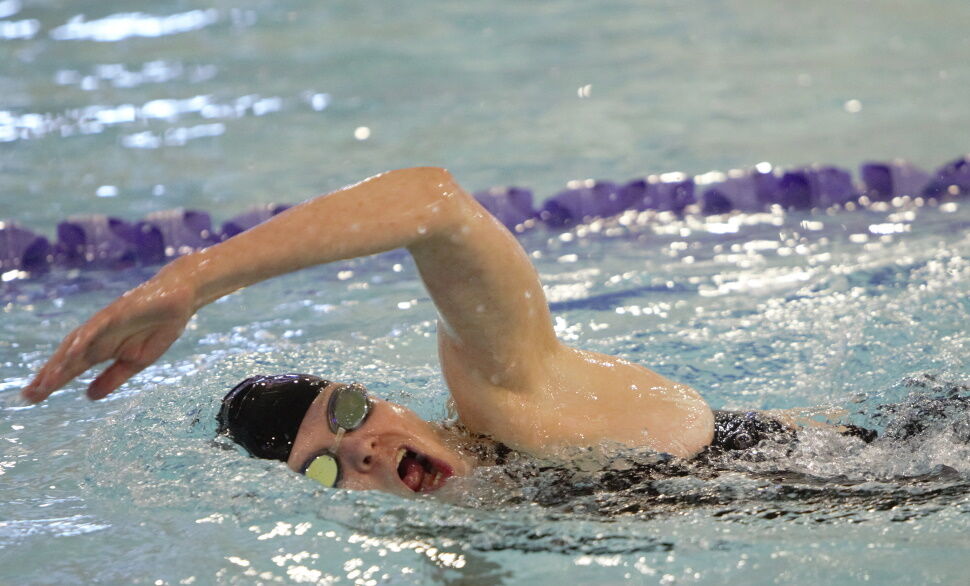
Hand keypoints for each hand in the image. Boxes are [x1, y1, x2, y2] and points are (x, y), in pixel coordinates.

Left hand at [22, 266, 197, 402]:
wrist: (179, 300)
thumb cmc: (158, 327)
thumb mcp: (136, 362)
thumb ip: (113, 377)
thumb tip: (89, 396)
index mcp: (102, 349)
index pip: (71, 368)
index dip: (52, 382)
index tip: (33, 398)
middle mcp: (97, 337)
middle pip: (67, 358)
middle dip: (48, 376)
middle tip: (29, 395)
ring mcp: (105, 323)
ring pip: (76, 343)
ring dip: (61, 362)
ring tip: (47, 382)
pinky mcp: (117, 311)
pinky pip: (97, 326)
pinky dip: (84, 339)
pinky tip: (73, 352)